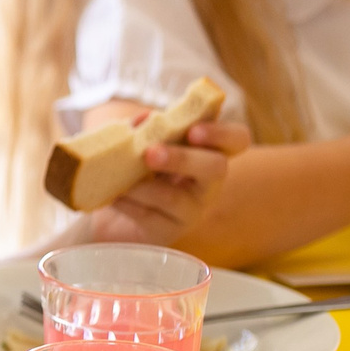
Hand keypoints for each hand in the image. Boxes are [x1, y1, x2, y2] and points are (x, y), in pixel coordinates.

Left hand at [81, 117, 247, 243]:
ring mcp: (192, 209)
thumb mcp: (137, 144)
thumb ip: (142, 129)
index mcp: (206, 152)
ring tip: (121, 180)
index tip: (193, 130)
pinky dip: (128, 204)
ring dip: (144, 187)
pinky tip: (114, 198)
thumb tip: (143, 119)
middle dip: (183, 158)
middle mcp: (207, 181)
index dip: (222, 133)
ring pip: (175, 198)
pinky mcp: (169, 231)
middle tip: (151, 153)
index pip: (236, 140)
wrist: (113, 214)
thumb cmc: (133, 169)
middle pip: (216, 168)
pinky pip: (150, 217)